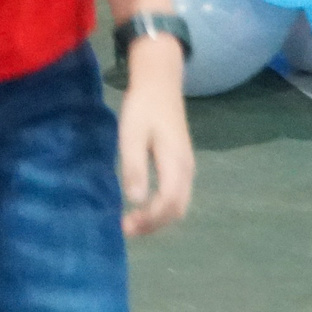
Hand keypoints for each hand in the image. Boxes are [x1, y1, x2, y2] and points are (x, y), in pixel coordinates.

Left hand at [117, 36, 192, 236]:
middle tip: (127, 228)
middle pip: (177, 209)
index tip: (125, 226)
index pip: (169, 204)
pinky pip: (177, 195)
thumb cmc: (143, 107)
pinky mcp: (181, 163)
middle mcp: (186, 169)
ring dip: (158, 218)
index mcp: (176, 163)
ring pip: (179, 204)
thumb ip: (135, 166)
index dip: (149, 220)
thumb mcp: (132, 135)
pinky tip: (144, 206)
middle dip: (154, 224)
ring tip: (133, 222)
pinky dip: (162, 207)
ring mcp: (187, 166)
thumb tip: (135, 200)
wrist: (160, 82)